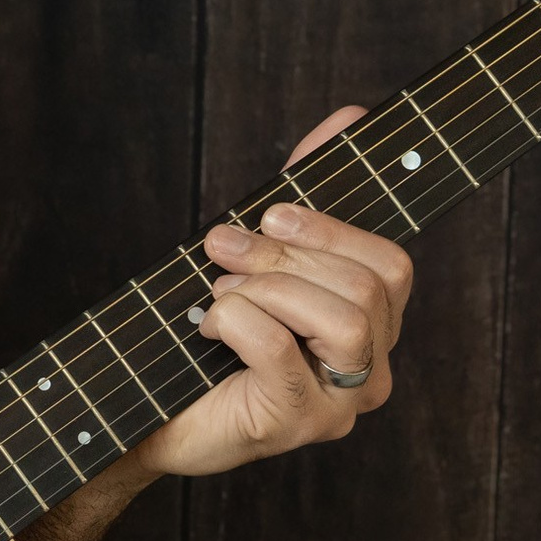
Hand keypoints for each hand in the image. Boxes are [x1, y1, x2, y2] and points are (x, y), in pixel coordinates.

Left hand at [133, 105, 413, 479]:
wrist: (150, 413)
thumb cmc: (208, 338)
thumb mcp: (257, 259)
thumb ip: (303, 196)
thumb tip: (351, 116)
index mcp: (373, 329)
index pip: (391, 264)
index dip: (331, 226)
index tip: (270, 212)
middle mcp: (372, 371)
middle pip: (366, 286)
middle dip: (284, 253)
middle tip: (222, 248)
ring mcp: (341, 404)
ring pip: (343, 317)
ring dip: (266, 287)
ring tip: (219, 295)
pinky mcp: (298, 423)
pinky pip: (278, 348)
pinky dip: (235, 321)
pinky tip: (209, 330)